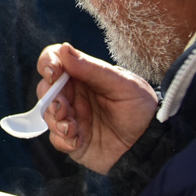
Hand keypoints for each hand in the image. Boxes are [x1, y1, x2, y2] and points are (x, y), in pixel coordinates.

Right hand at [38, 43, 157, 173]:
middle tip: (63, 108)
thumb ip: (93, 69)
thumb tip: (64, 49)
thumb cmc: (141, 109)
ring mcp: (71, 117)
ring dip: (55, 120)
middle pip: (45, 88)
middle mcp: (74, 94)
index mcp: (84, 76)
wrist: (150, 146)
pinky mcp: (71, 140)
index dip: (48, 63)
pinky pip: (55, 139)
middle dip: (50, 97)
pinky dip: (63, 140)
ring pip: (46, 113)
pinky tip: (78, 141)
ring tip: (72, 128)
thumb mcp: (124, 85)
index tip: (53, 74)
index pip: (56, 61)